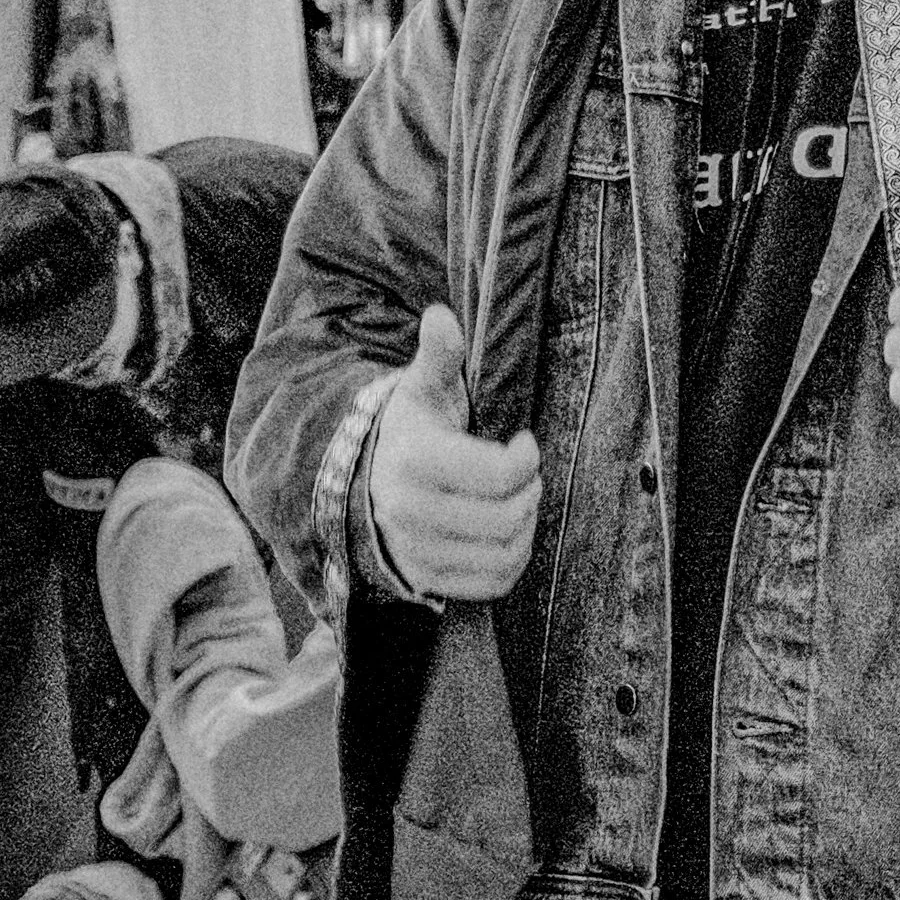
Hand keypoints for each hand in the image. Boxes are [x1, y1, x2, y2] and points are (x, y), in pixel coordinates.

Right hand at [367, 305, 541, 601]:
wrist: (370, 481)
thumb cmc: (413, 428)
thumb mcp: (424, 386)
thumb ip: (439, 354)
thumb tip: (440, 316)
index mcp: (414, 461)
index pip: (497, 475)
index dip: (525, 457)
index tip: (522, 442)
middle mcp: (409, 513)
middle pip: (506, 516)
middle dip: (529, 490)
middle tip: (524, 473)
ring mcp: (417, 552)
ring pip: (504, 552)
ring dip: (525, 525)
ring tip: (517, 499)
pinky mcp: (427, 581)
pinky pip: (492, 583)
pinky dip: (512, 560)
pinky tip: (507, 531)